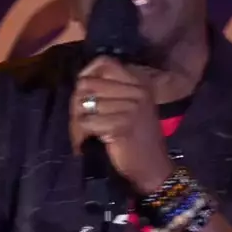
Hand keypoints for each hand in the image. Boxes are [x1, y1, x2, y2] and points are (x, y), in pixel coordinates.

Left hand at [71, 57, 172, 193]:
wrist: (153, 169)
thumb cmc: (137, 139)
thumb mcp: (130, 107)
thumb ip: (110, 91)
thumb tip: (80, 82)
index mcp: (139, 83)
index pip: (105, 62)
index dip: (88, 73)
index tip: (83, 91)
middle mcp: (137, 91)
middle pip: (88, 84)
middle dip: (78, 104)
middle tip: (80, 121)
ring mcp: (132, 107)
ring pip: (85, 105)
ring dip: (78, 122)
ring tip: (84, 134)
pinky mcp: (122, 125)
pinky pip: (87, 123)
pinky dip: (82, 134)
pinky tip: (89, 141)